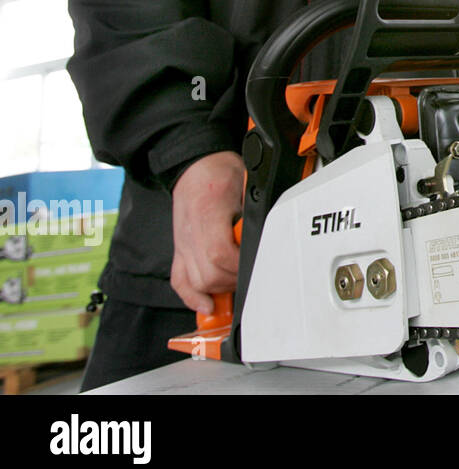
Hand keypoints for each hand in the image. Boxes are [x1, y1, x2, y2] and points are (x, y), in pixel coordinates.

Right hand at [170, 150, 243, 314]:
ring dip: (218, 289)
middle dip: (232, 281)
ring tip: (236, 285)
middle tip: (250, 275)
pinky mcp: (179, 249)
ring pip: (195, 281)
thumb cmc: (219, 171)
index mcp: (208, 213)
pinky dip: (191, 296)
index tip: (257, 263)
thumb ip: (253, 212)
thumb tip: (270, 233)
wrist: (195, 164)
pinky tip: (206, 305)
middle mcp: (191, 232)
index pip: (220, 253)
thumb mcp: (246, 184)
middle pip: (208, 273)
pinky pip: (178, 280)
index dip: (240, 265)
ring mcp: (183, 243)